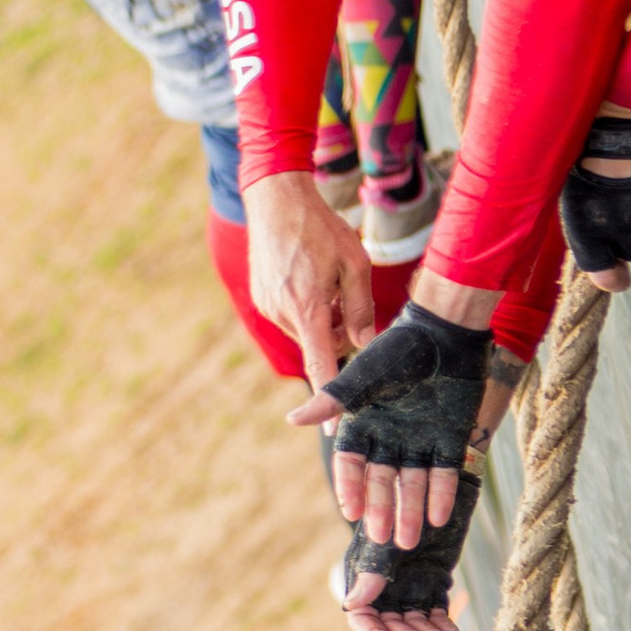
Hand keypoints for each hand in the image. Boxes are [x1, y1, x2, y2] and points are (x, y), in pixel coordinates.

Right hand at [247, 168, 379, 387]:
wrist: (275, 198)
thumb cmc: (321, 226)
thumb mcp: (355, 263)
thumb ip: (362, 308)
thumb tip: (368, 344)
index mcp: (308, 308)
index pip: (321, 366)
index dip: (331, 398)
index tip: (332, 432)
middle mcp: (283, 314)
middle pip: (322, 346)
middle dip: (340, 334)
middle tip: (347, 299)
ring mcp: (268, 307)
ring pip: (308, 333)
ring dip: (324, 319)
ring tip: (327, 282)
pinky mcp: (262, 299)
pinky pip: (293, 318)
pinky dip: (307, 308)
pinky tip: (309, 276)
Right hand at [297, 298, 491, 546]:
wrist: (445, 331)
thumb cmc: (398, 348)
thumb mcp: (363, 377)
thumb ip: (333, 401)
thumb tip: (292, 421)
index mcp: (364, 424)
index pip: (352, 464)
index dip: (351, 487)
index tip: (351, 511)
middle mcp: (389, 437)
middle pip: (382, 482)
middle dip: (382, 509)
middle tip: (380, 538)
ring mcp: (420, 441)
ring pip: (413, 484)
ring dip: (410, 512)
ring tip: (408, 541)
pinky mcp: (449, 440)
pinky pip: (444, 474)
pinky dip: (441, 495)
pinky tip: (438, 518)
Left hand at [562, 112, 630, 292]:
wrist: (616, 113)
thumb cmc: (585, 151)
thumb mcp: (572, 194)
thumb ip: (586, 230)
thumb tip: (605, 266)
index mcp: (587, 226)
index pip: (602, 270)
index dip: (611, 276)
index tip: (616, 280)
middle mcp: (619, 223)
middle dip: (630, 239)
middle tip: (621, 212)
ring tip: (627, 177)